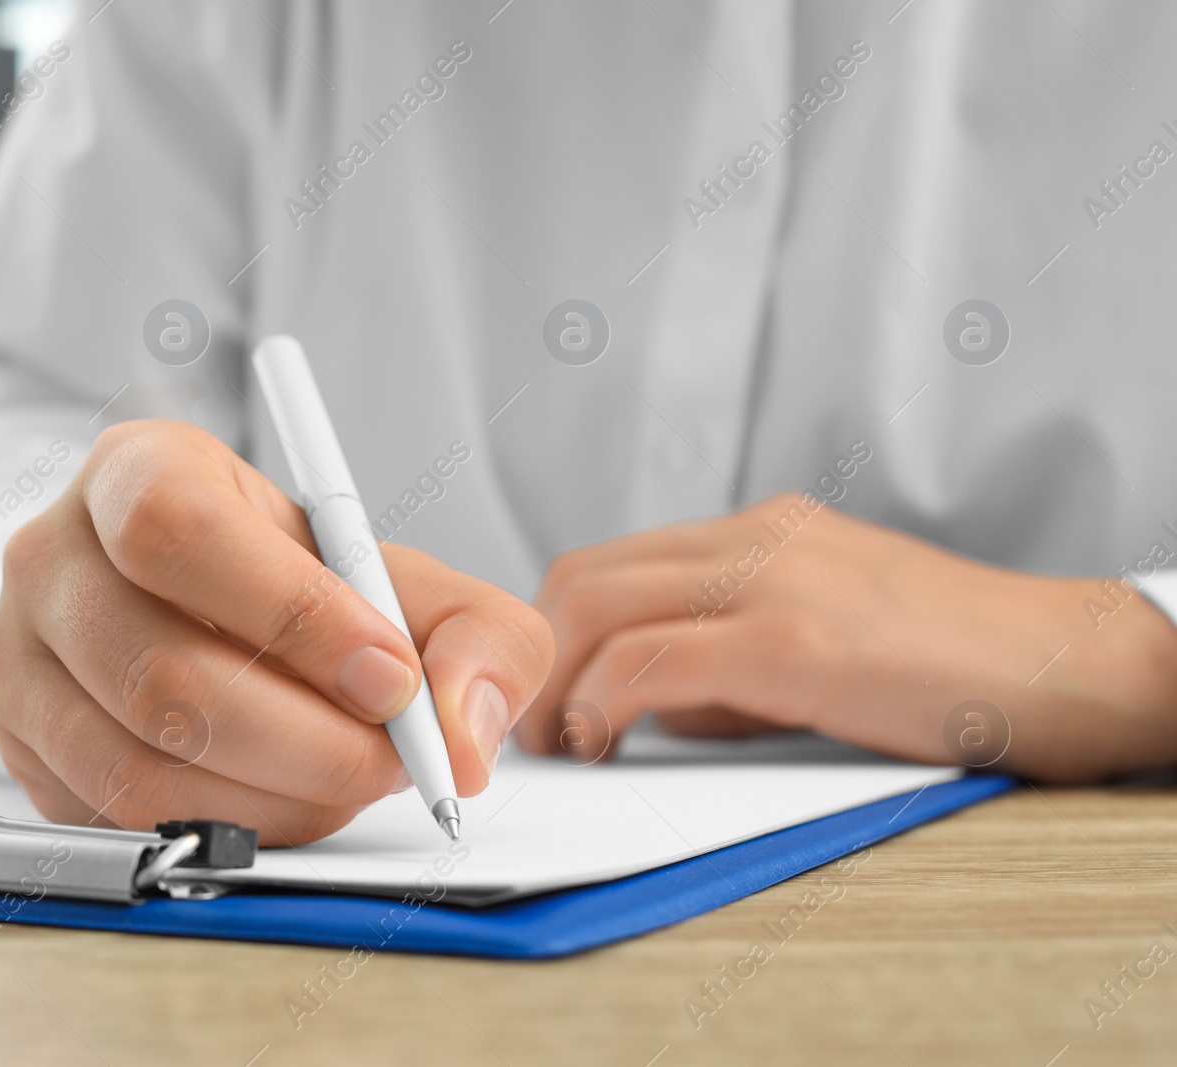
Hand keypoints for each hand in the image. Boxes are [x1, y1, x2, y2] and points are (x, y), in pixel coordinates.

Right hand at [0, 420, 552, 844]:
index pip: (179, 533)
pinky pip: (120, 820)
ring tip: (345, 776)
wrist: (213, 622)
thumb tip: (465, 735)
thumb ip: (476, 636)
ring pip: (139, 765)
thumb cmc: (302, 589)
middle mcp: (51, 556)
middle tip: (396, 758)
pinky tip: (281, 795)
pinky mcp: (17, 748)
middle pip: (161, 674)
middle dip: (309, 741)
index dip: (292, 616)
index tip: (390, 676)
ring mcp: (16, 657)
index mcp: (136, 471)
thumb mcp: (403, 581)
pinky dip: (226, 828)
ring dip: (273, 797)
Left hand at [516, 493, 1176, 780]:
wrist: (1073, 667)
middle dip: (538, 656)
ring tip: (566, 744)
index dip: (560, 634)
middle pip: (585, 576)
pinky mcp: (795, 643)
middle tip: (536, 728)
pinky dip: (602, 703)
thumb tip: (654, 705)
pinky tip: (608, 742)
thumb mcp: (826, 640)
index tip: (549, 696)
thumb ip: (735, 661)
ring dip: (557, 682)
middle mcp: (757, 540)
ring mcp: (774, 583)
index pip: (615, 563)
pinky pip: (650, 662)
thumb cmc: (959, 665)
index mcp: (764, 533)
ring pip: (598, 605)